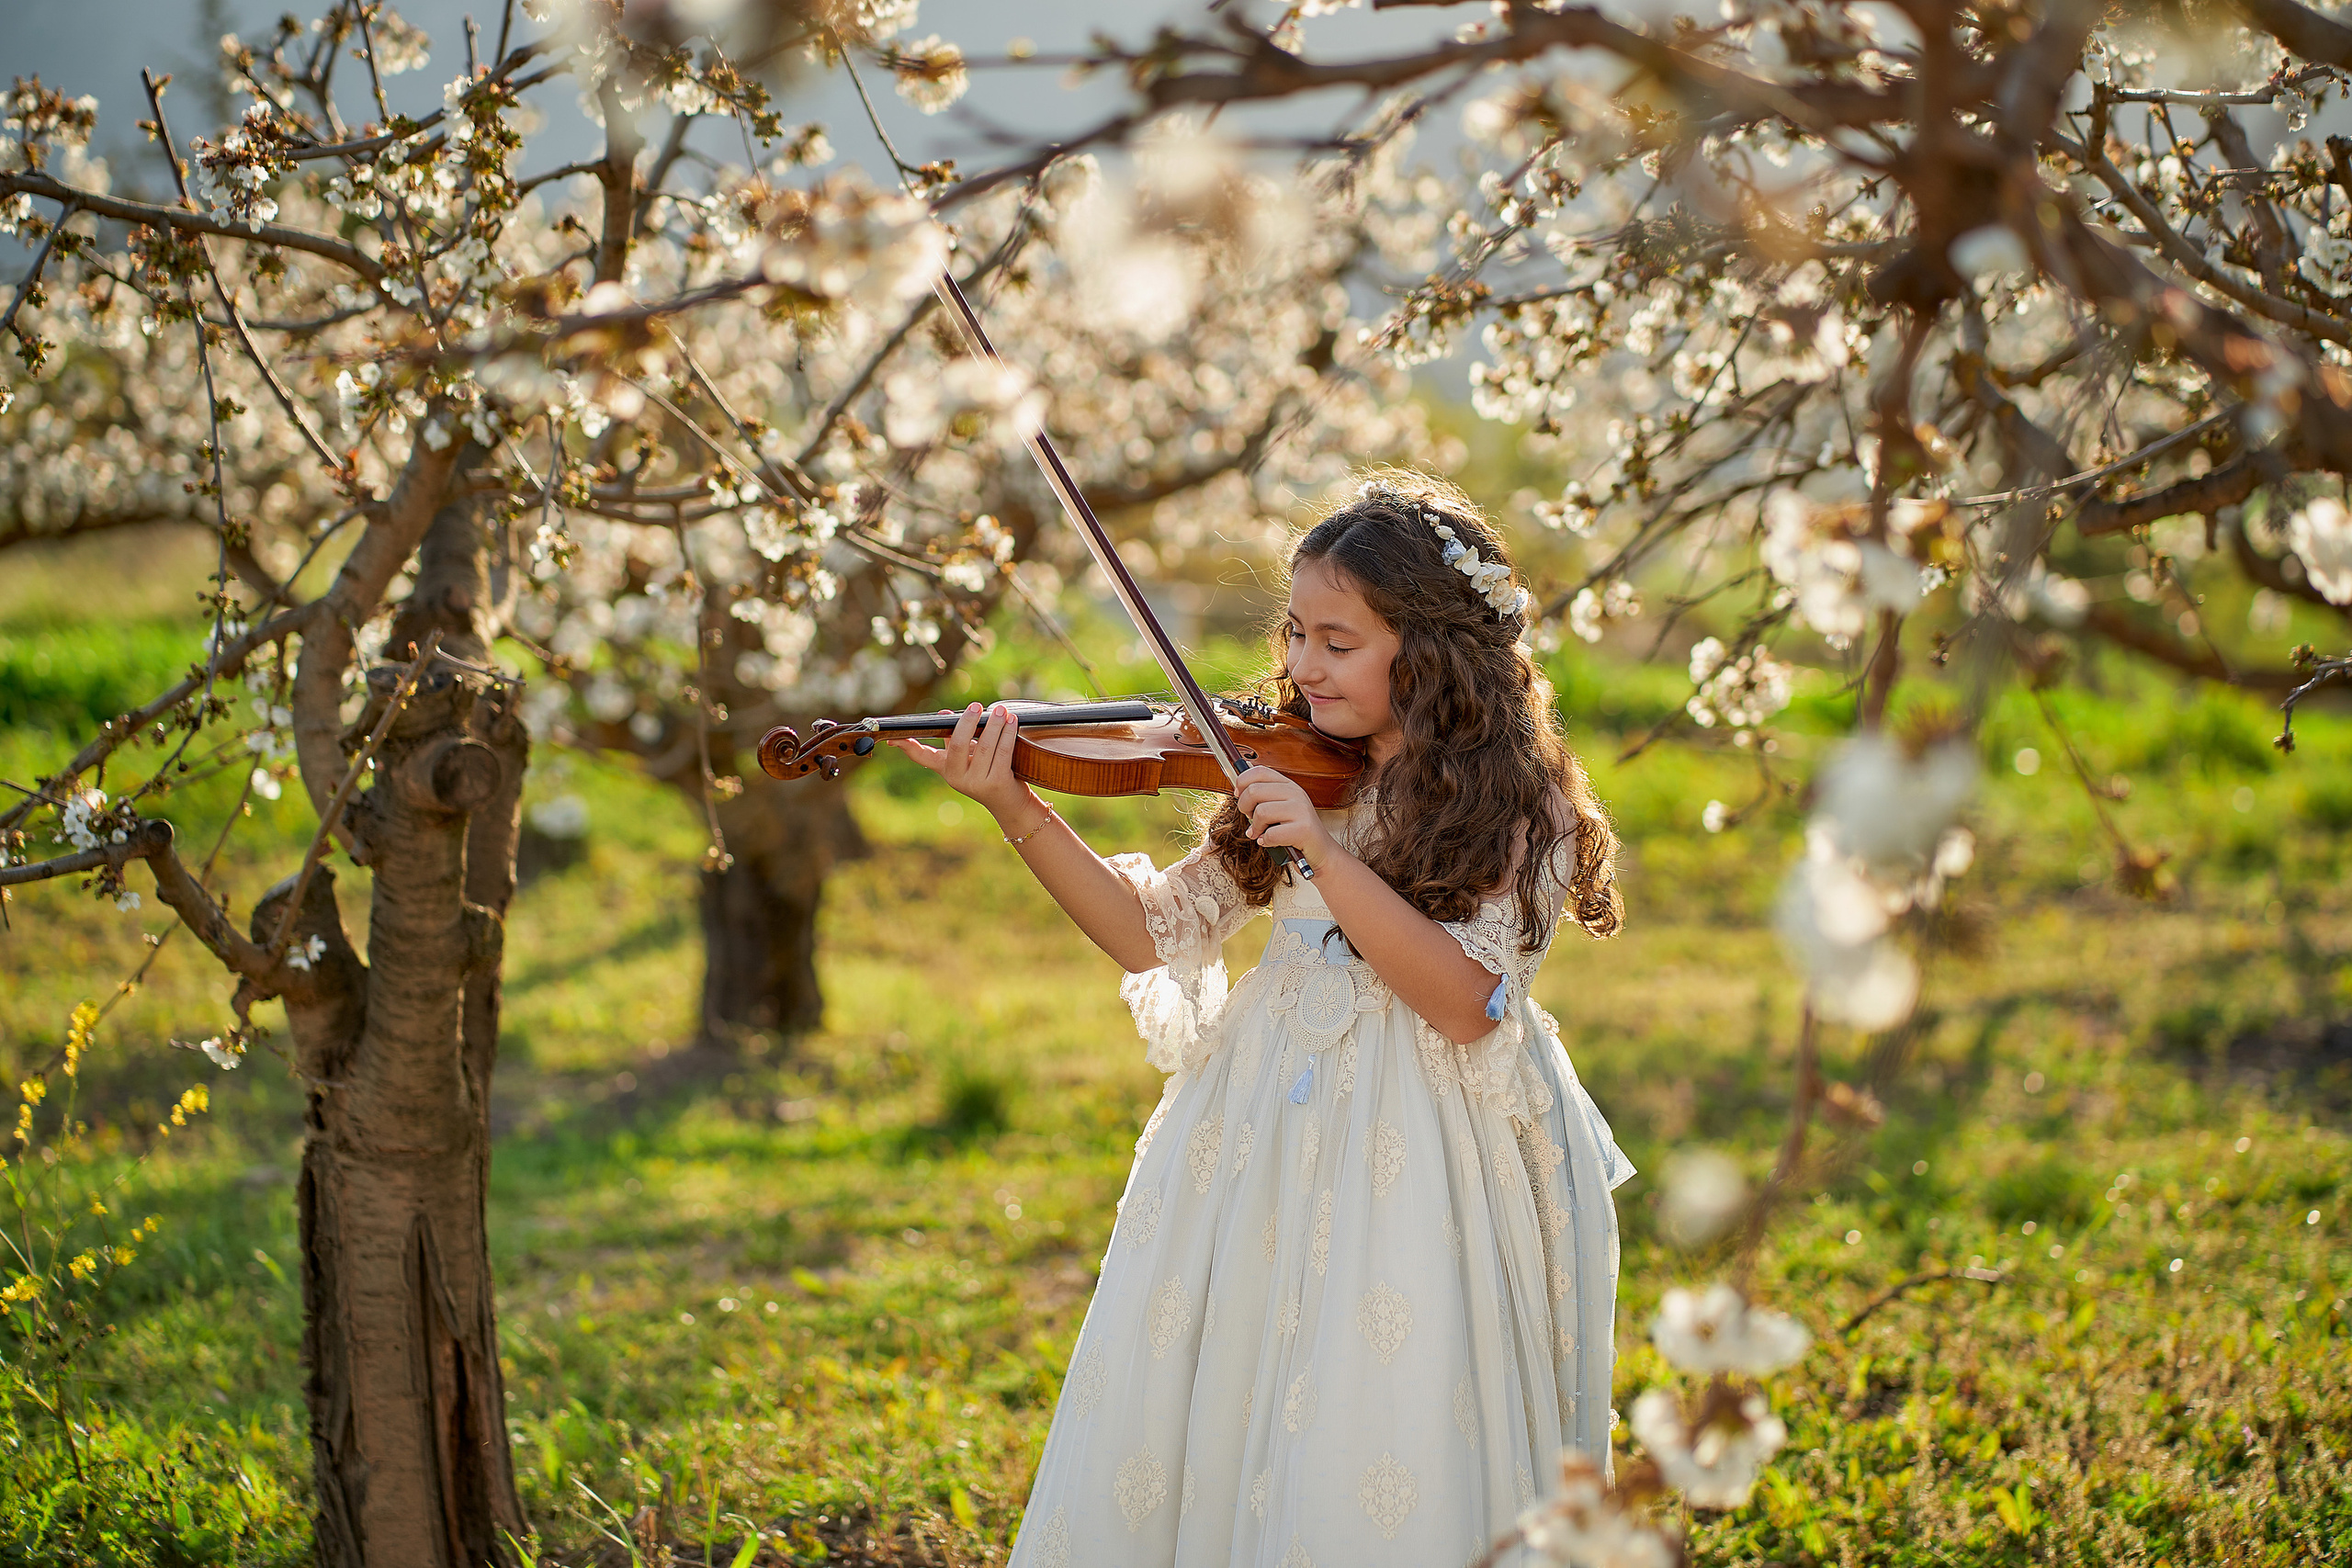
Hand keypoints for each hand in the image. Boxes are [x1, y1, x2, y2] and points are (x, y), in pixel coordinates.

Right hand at [888, 703, 1039, 822]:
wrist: (1009, 803)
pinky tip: (1012, 722)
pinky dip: (1007, 734)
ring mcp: (976, 782)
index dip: (907, 746)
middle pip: (956, 745)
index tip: (892, 738)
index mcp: (946, 769)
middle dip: (966, 722)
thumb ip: (958, 738)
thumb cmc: (988, 773)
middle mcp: (957, 778)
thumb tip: (942, 714)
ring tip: (1001, 710)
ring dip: (994, 725)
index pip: (922, 757)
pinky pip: (1002, 752)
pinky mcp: (997, 783)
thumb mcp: (969, 757)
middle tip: (975, 705)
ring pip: (984, 746)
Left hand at [1233, 765, 1334, 863]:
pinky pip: (1271, 834)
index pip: (1259, 771)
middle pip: (1254, 790)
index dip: (1242, 782)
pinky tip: (1269, 841)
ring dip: (1256, 827)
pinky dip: (1265, 841)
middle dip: (1244, 807)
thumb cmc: (1296, 830)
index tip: (1239, 795)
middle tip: (1250, 818)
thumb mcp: (1281, 807)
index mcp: (1289, 785)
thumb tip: (1239, 790)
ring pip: (1260, 812)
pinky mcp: (1303, 829)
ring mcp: (1301, 810)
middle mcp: (1296, 793)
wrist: (1321, 850)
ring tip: (1260, 832)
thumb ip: (1264, 797)